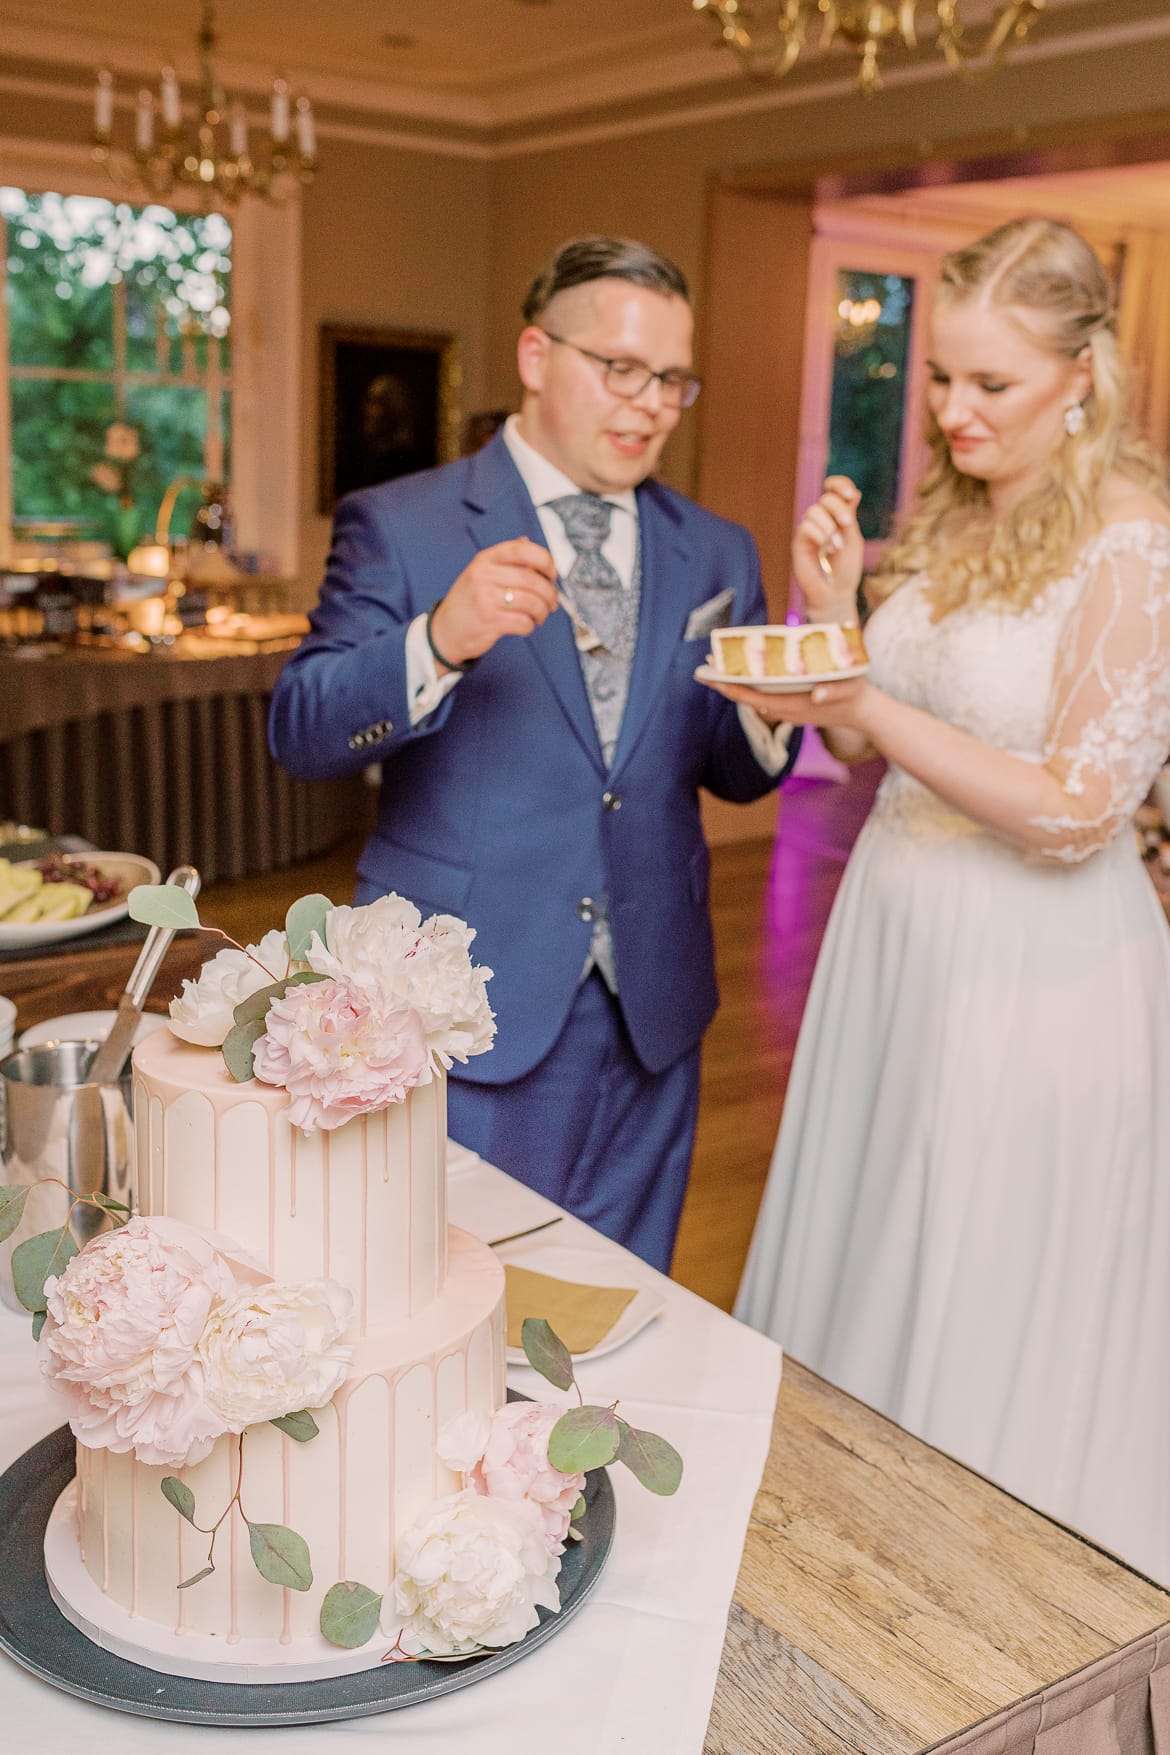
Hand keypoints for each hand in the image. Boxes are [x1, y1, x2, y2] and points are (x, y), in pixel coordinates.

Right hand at [430, 538, 559, 669]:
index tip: (552, 572)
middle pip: (532, 580)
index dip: (544, 560)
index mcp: (485, 559)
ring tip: (539, 615)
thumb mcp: (481, 572)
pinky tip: (526, 625)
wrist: (445, 631)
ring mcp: (486, 599)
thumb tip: (529, 543)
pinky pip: (524, 622)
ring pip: (532, 603)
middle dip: (549, 593)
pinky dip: (530, 626)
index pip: (522, 550)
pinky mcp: (490, 621)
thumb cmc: (468, 601)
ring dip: (542, 612)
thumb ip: (506, 559)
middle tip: (551, 602)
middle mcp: (484, 575)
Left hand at [697, 672, 873, 730]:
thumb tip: (816, 694)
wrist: (862, 712)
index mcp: (791, 704)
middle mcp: (783, 708)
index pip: (752, 697)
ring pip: (752, 696)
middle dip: (724, 682)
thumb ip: (832, 692)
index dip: (730, 688)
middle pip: (746, 696)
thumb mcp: (847, 690)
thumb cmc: (854, 696)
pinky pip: (763, 695)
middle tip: (703, 664)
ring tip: (717, 664)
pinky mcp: (790, 704)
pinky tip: (742, 671)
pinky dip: (749, 684)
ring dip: (734, 682)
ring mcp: (785, 707)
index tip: (711, 677)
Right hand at [793, 476, 864, 621]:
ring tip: (836, 546)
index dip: (840, 484)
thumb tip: (855, 492)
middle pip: (826, 498)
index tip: (851, 495)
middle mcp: (822, 520)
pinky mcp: (799, 542)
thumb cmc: (846, 569)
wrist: (835, 593)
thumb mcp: (854, 540)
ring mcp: (809, 530)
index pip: (833, 488)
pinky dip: (819, 535)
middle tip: (847, 524)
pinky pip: (806, 527)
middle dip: (838, 507)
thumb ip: (850, 517)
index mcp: (837, 515)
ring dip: (829, 526)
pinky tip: (827, 549)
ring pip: (813, 511)